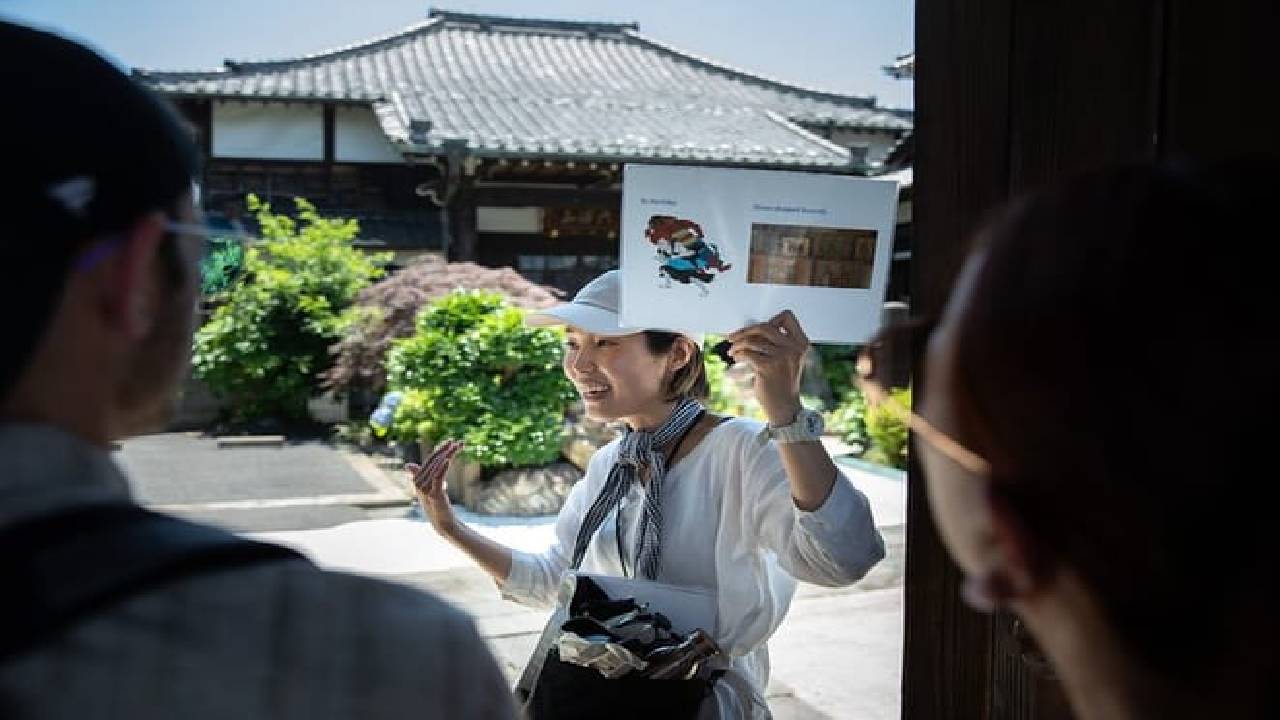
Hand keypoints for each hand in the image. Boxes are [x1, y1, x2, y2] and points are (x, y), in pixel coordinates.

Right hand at [405, 439, 463, 537]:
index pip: (430, 460)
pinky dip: (442, 468)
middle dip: (446, 450)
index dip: (441, 450)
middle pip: (434, 462)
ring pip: (437, 467)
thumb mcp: (428, 489)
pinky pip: (438, 478)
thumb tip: (408, 465)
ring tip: (457, 447)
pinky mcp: (434, 494)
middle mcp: (419, 483)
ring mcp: (425, 489)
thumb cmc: (436, 506)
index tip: (452, 441)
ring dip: (448, 455)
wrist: (443, 522)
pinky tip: (448, 460)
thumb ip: (420, 475)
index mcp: (417, 479)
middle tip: (458, 442)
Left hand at [725, 310, 809, 425]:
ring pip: (753, 340)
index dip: (770, 319)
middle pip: (765, 326)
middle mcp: (793, 348)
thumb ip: (778, 343)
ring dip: (738, 345)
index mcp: (801, 343)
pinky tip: (736, 358)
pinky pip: (747, 353)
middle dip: (745, 331)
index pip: (787, 317)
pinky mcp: (768, 367)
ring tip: (732, 351)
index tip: (756, 330)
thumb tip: (752, 328)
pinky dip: (738, 354)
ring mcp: (782, 357)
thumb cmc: (783, 384)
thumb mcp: (788, 359)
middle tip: (733, 337)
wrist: (785, 408)